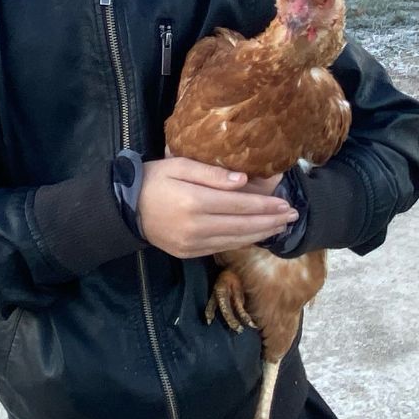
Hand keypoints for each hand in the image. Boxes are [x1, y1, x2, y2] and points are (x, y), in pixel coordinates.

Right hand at [137, 156, 296, 258]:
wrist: (126, 208)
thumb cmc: (153, 179)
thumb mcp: (179, 165)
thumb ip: (211, 173)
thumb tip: (243, 181)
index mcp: (194, 202)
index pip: (240, 205)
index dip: (265, 205)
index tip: (286, 202)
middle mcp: (196, 227)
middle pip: (243, 225)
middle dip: (270, 221)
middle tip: (293, 215)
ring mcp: (192, 244)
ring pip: (236, 240)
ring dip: (261, 233)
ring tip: (280, 226)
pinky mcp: (189, 253)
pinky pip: (222, 248)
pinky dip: (243, 241)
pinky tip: (255, 234)